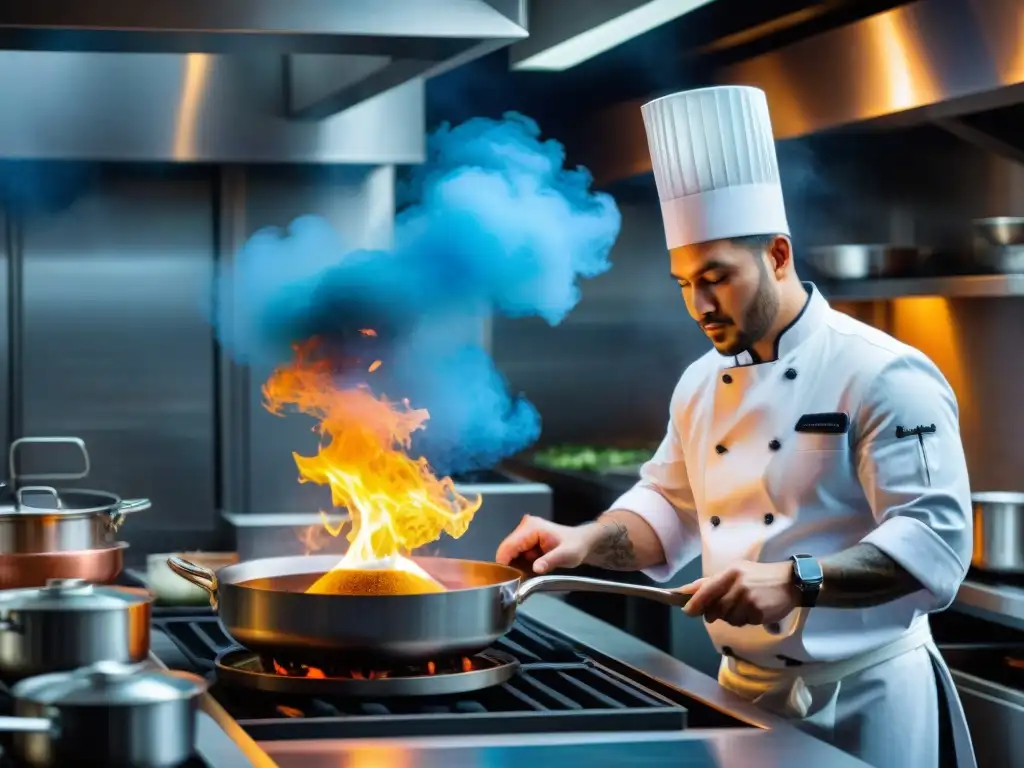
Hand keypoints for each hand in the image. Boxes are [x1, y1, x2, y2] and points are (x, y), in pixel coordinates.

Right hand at [495, 515, 595, 573]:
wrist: (582, 541)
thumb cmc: (576, 546)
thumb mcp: (566, 555)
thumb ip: (550, 561)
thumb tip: (535, 568)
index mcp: (531, 528)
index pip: (508, 546)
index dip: (504, 564)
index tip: (508, 581)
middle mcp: (524, 527)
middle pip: (506, 550)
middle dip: (510, 567)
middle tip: (520, 580)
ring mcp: (523, 532)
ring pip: (509, 554)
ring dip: (515, 566)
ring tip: (527, 575)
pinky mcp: (525, 539)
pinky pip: (515, 554)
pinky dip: (520, 564)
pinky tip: (529, 569)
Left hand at [678, 561, 800, 626]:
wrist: (790, 582)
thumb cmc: (759, 576)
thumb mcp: (736, 571)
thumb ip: (713, 582)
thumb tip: (687, 591)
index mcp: (730, 573)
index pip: (706, 589)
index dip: (694, 602)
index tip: (686, 611)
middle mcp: (738, 585)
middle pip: (716, 608)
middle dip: (715, 613)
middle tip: (720, 611)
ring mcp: (749, 599)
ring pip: (728, 618)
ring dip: (732, 617)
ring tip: (743, 607)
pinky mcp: (758, 612)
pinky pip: (743, 622)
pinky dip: (745, 620)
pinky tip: (754, 611)